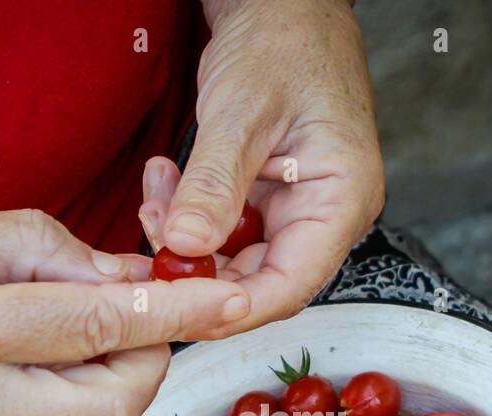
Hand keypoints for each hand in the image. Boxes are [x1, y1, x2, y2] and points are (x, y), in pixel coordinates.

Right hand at [0, 210, 249, 415]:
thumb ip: (35, 248)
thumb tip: (125, 273)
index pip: (94, 322)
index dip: (174, 311)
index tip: (229, 300)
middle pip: (113, 404)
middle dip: (149, 363)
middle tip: (134, 328)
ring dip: (109, 394)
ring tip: (70, 353)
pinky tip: (25, 391)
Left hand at [139, 0, 383, 333]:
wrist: (280, 1)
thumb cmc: (283, 39)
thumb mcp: (241, 112)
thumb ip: (214, 185)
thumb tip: (185, 247)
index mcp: (342, 200)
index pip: (292, 286)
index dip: (235, 308)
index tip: (180, 306)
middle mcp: (326, 213)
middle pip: (262, 281)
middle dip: (200, 271)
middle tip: (149, 249)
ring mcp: (297, 207)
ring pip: (236, 258)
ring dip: (188, 241)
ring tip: (154, 198)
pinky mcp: (269, 197)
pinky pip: (226, 230)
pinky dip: (191, 216)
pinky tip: (166, 186)